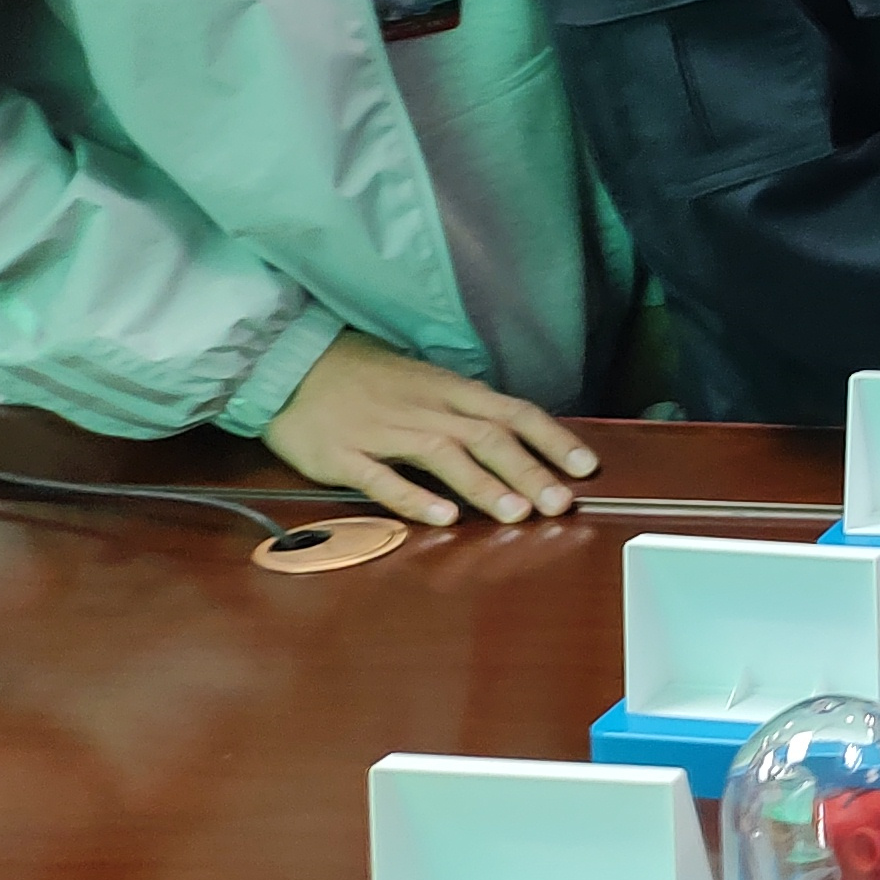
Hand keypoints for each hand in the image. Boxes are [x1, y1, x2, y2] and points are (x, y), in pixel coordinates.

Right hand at [260, 330, 598, 526]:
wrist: (292, 362)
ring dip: (484, 484)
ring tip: (517, 514)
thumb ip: (466, 414)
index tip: (586, 468)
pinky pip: (383, 477)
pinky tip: (443, 517)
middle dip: (529, 470)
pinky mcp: (343, 454)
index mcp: (449, 390)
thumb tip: (517, 443)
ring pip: (444, 454)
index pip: (513, 412)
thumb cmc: (367, 379)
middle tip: (561, 503)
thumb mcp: (427, 385)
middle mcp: (425, 408)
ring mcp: (384, 431)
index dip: (552, 439)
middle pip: (487, 436)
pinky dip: (415, 496)